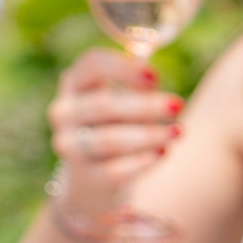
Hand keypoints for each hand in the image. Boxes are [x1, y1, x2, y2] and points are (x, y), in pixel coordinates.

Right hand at [46, 49, 181, 218]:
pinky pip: (114, 170)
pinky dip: (141, 162)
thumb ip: (137, 88)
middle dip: (144, 106)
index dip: (123, 68)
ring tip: (178, 132)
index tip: (155, 76)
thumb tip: (153, 79)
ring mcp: (70, 146)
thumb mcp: (124, 102)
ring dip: (148, 135)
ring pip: (109, 140)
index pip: (92, 65)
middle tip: (178, 104)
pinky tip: (163, 153)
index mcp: (75, 83)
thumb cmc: (115, 126)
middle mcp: (65, 112)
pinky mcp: (86, 176)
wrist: (94, 177)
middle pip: (103, 105)